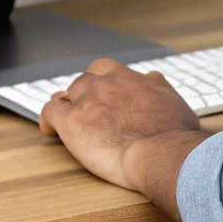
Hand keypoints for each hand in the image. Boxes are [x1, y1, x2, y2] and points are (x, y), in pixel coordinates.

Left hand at [38, 58, 203, 191]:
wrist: (162, 153)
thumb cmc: (174, 135)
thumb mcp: (175, 101)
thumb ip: (160, 88)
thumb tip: (154, 80)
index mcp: (129, 78)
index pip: (106, 69)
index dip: (100, 81)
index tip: (101, 93)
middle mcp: (106, 83)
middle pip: (85, 80)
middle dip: (83, 95)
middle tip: (86, 111)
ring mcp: (87, 100)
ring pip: (67, 95)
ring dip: (68, 106)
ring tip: (67, 120)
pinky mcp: (72, 121)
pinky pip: (50, 112)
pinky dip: (47, 120)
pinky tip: (49, 130)